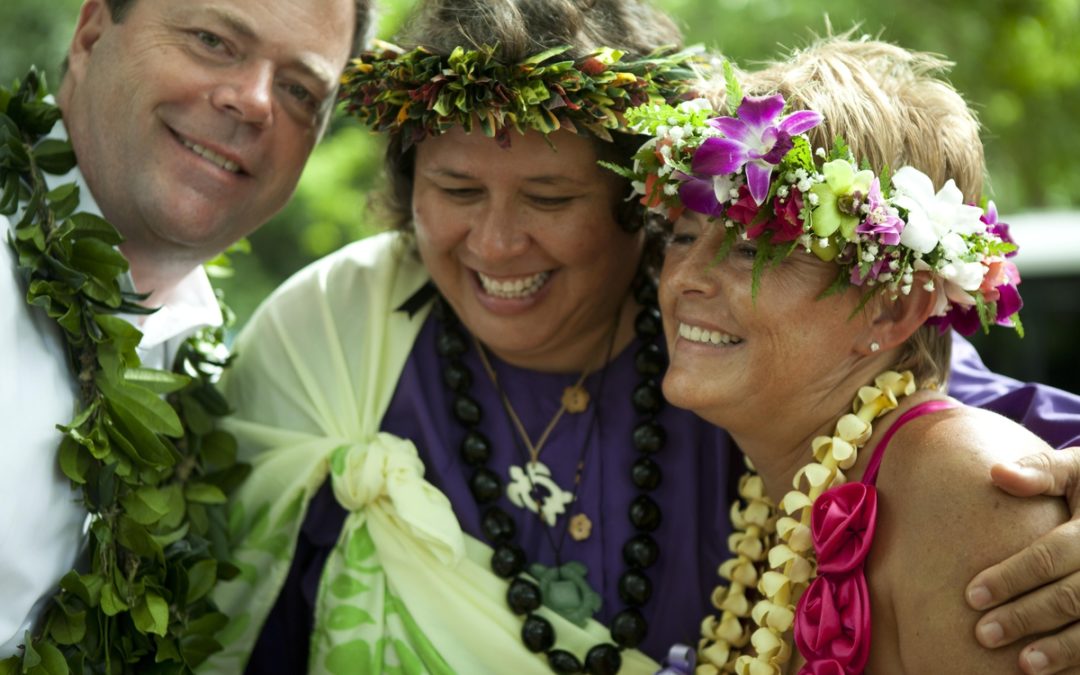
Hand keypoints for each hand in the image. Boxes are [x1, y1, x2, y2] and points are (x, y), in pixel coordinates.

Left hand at [967, 447, 1079, 673]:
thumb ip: (1042, 472)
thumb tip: (995, 472)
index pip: (1051, 555)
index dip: (1011, 577)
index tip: (970, 596)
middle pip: (1072, 597)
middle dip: (1027, 617)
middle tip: (983, 634)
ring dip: (1063, 649)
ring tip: (1023, 666)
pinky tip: (1055, 674)